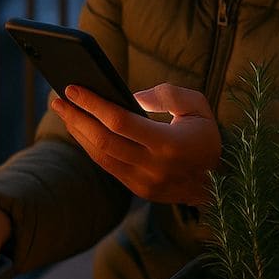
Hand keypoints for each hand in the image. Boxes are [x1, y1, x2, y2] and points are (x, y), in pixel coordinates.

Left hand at [51, 83, 220, 205]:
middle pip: (103, 141)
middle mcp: (154, 167)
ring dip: (78, 133)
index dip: (92, 104)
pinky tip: (81, 130)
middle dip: (76, 118)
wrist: (222, 183)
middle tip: (57, 99)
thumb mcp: (197, 105)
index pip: (120, 122)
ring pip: (100, 157)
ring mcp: (145, 183)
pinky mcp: (139, 190)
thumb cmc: (206, 135)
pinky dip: (90, 147)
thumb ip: (166, 94)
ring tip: (64, 112)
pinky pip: (108, 167)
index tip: (72, 88)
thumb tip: (131, 96)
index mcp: (169, 144)